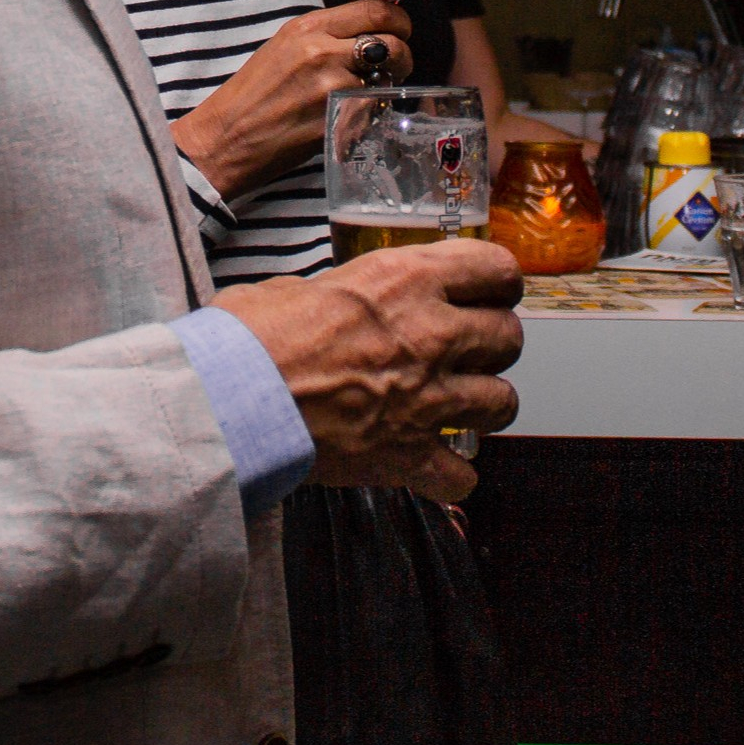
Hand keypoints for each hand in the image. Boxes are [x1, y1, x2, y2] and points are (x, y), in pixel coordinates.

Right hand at [170, 0, 411, 201]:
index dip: (398, 21)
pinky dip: (371, 116)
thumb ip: (325, 37)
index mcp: (307, 27)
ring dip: (387, 89)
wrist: (225, 138)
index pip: (375, 9)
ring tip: (367, 96)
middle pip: (392, 43)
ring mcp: (330, 86)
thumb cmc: (251, 96)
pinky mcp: (336, 120)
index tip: (401, 31)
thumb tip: (368, 36)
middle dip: (403, 57)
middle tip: (396, 68)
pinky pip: (374, 112)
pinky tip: (349, 119)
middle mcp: (321, 50)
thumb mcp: (283, 48)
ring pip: (388, 80)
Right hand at [213, 239, 521, 504]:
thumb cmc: (253, 336)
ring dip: (485, 402)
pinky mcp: (409, 455)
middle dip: (494, 341)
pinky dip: (452, 474)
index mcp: (405, 281)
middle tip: (471, 346)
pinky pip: (462, 476)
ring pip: (503, 403)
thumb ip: (342, 292)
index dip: (497, 279)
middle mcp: (431, 335)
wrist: (235, 400)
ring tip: (463, 402)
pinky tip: (434, 462)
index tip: (489, 288)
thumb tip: (339, 302)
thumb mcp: (300, 285)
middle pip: (509, 336)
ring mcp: (427, 400)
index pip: (496, 268)